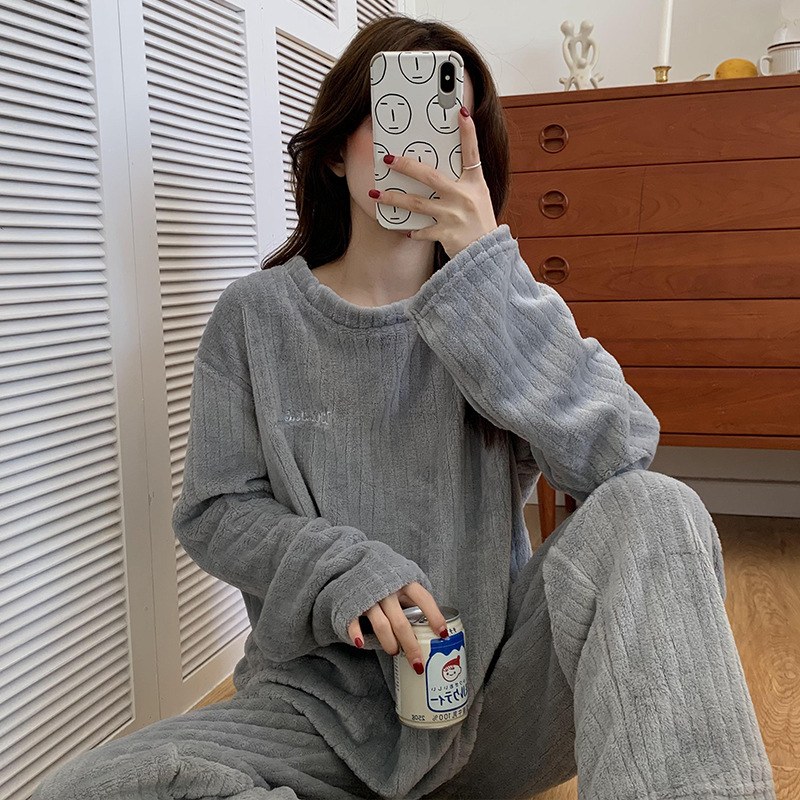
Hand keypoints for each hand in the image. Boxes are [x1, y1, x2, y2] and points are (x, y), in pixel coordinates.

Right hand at [347, 582, 449, 674]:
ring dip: (390, 643)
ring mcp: (369, 596)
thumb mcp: (403, 579)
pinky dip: (357, 634)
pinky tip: (361, 643)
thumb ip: (414, 596)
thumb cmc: (386, 576)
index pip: (423, 599)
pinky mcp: (352, 603)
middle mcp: (388, 588)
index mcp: (404, 581)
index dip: (434, 616)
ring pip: (381, 625)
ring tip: (394, 652)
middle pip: (402, 622)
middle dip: (411, 646)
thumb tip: (434, 619)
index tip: (442, 634)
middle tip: (418, 663)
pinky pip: (353, 621)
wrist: (354, 563)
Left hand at [370, 106, 497, 258]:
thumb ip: (462, 182)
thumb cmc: (480, 222)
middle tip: (388, 160)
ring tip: (376, 194)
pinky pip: (421, 230)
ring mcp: (453, 215)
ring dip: (393, 199)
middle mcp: (464, 196)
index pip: (472, 153)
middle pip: (430, 176)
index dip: (468, 133)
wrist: (487, 253)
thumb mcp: (478, 196)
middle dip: (406, 166)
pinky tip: (404, 229)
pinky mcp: (446, 234)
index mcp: (474, 183)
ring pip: (416, 203)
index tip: (461, 114)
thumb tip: (435, 170)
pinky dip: (412, 230)